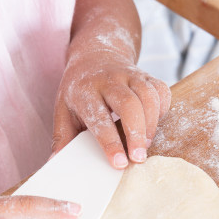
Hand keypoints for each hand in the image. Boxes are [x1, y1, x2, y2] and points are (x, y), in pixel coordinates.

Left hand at [53, 51, 170, 168]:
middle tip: (139, 158)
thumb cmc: (79, 90)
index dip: (110, 142)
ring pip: (148, 96)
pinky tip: (155, 124)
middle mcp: (109, 80)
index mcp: (85, 91)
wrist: (95, 55)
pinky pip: (161, 91)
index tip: (119, 163)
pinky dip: (162, 109)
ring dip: (151, 124)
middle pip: (129, 104)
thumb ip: (62, 136)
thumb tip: (55, 162)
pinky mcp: (146, 75)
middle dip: (136, 133)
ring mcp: (130, 75)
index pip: (99, 118)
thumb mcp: (63, 110)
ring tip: (146, 146)